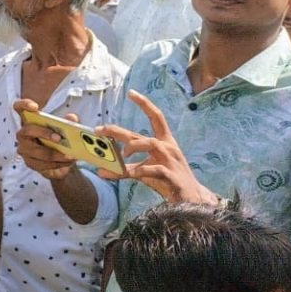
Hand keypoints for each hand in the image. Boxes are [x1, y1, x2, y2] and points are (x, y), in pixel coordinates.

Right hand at [13, 98, 80, 180]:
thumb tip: (72, 118)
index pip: (19, 108)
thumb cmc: (57, 139)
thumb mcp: (64, 129)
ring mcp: (24, 149)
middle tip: (59, 138)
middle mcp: (23, 134)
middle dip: (44, 133)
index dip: (24, 105)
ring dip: (56, 154)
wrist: (56, 160)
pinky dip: (58, 163)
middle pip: (28, 130)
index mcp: (29, 120)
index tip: (36, 107)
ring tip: (70, 155)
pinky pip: (43, 164)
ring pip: (38, 151)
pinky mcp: (30, 162)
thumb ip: (69, 122)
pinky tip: (68, 162)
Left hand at [99, 90, 217, 201]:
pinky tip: (130, 173)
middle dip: (119, 131)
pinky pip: (155, 169)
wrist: (191, 200)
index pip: (156, 117)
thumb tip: (101, 170)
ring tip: (120, 155)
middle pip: (143, 134)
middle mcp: (168, 148)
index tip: (131, 92)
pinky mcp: (172, 176)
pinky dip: (140, 170)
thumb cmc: (167, 180)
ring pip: (152, 145)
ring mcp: (171, 161)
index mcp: (164, 142)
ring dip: (132, 148)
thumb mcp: (145, 170)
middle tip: (99, 130)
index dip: (145, 104)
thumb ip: (125, 167)